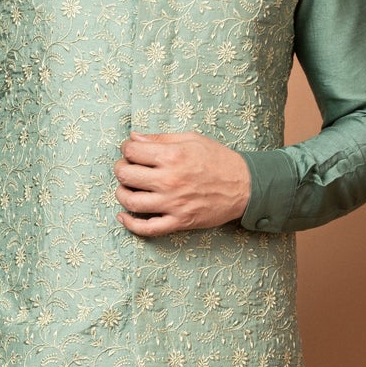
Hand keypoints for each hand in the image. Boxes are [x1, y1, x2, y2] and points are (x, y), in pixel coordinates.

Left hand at [113, 130, 250, 235]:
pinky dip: (130, 224)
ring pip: (131, 201)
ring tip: (126, 188)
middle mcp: (169, 180)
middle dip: (121, 169)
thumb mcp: (191, 139)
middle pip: (126, 175)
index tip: (130, 151)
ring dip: (121, 194)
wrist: (245, 186)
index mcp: (172, 156)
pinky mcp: (179, 221)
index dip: (126, 149)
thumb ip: (160, 139)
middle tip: (126, 168)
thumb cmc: (218, 159)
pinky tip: (123, 217)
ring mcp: (173, 203)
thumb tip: (134, 138)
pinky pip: (148, 228)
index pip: (132, 151)